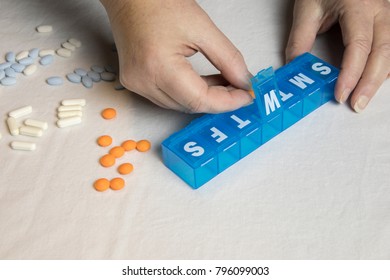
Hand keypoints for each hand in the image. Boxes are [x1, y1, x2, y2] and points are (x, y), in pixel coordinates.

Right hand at [100, 0, 251, 112]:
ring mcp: (136, 84)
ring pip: (180, 104)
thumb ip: (228, 58)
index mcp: (158, 66)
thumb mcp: (202, 28)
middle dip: (219, 100)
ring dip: (204, 97)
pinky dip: (189, 93)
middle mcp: (143, 81)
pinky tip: (204, 83)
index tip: (246, 96)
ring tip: (224, 82)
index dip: (227, 102)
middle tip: (239, 88)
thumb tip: (243, 81)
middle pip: (190, 105)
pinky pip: (168, 97)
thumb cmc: (157, 3)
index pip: (199, 100)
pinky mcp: (136, 82)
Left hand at [286, 0, 389, 112]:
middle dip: (370, 83)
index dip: (351, 73)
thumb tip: (294, 70)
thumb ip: (300, 40)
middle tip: (356, 105)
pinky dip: (385, 67)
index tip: (340, 94)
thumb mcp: (307, 9)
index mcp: (359, 6)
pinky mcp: (388, 20)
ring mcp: (388, 14)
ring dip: (379, 78)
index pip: (359, 46)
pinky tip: (374, 81)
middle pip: (383, 52)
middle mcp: (379, 10)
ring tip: (363, 98)